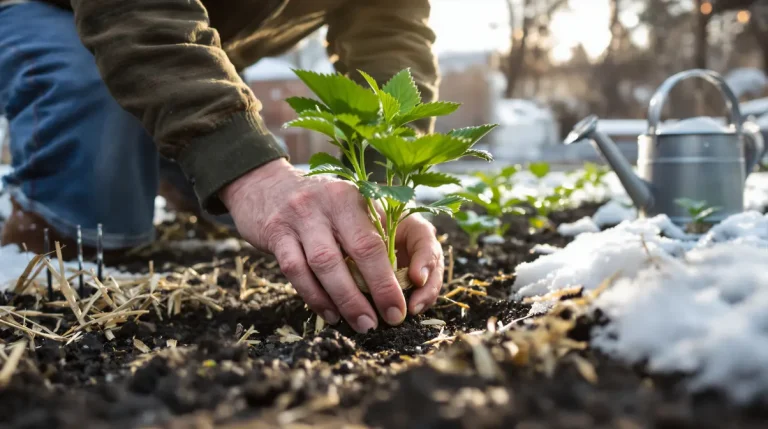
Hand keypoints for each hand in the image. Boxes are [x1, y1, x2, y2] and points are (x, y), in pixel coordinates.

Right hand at [219, 159, 443, 332]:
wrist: (264, 184)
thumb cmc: (318, 205)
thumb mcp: (347, 207)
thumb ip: (370, 234)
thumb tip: (401, 281)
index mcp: (355, 197)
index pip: (379, 240)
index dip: (390, 278)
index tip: (399, 308)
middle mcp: (331, 202)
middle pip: (360, 250)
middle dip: (376, 290)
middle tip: (385, 321)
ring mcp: (301, 215)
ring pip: (326, 263)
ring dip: (345, 299)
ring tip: (360, 324)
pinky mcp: (275, 231)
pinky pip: (296, 270)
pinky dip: (314, 296)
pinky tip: (329, 313)